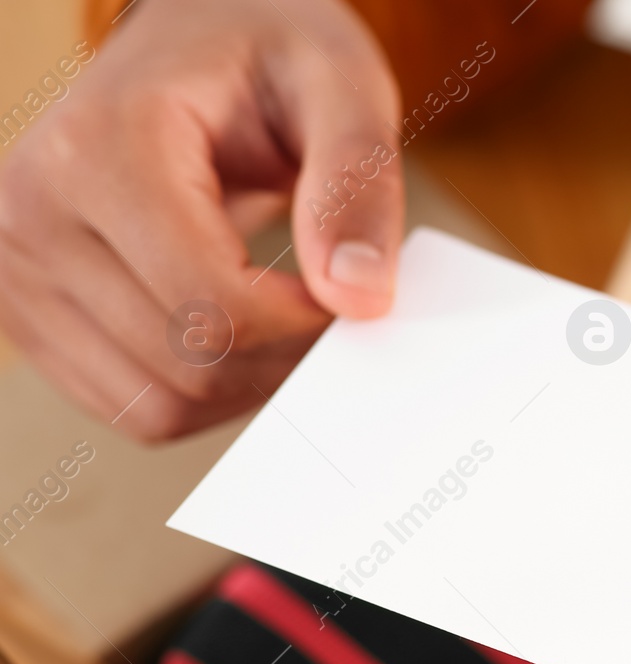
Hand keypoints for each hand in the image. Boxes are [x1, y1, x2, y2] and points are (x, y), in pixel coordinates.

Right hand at [0, 0, 402, 439]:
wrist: (197, 49)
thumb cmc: (267, 58)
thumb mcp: (339, 83)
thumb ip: (357, 183)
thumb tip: (358, 296)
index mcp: (97, 147)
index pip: (211, 304)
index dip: (305, 322)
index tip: (351, 288)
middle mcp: (29, 213)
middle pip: (189, 363)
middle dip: (285, 356)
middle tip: (331, 302)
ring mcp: (18, 272)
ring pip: (160, 405)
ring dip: (249, 384)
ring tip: (285, 310)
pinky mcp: (30, 315)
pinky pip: (137, 408)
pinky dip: (207, 393)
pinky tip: (241, 331)